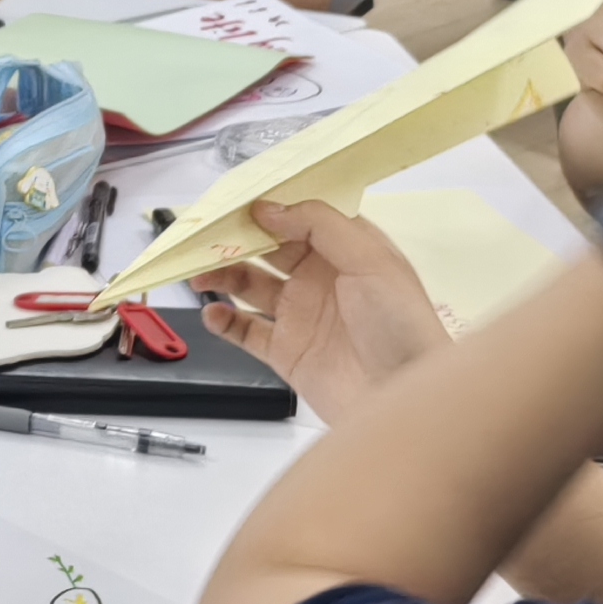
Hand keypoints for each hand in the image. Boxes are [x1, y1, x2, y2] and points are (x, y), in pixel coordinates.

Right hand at [193, 198, 454, 422]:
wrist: (403, 399)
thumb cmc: (402, 327)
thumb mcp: (371, 261)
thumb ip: (321, 226)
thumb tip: (270, 209)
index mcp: (346, 250)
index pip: (300, 218)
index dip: (269, 208)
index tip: (235, 204)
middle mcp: (320, 278)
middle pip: (267, 249)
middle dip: (235, 240)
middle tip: (204, 236)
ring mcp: (301, 315)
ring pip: (250, 285)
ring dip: (222, 275)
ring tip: (199, 273)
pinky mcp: (286, 352)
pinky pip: (245, 331)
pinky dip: (224, 321)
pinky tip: (214, 312)